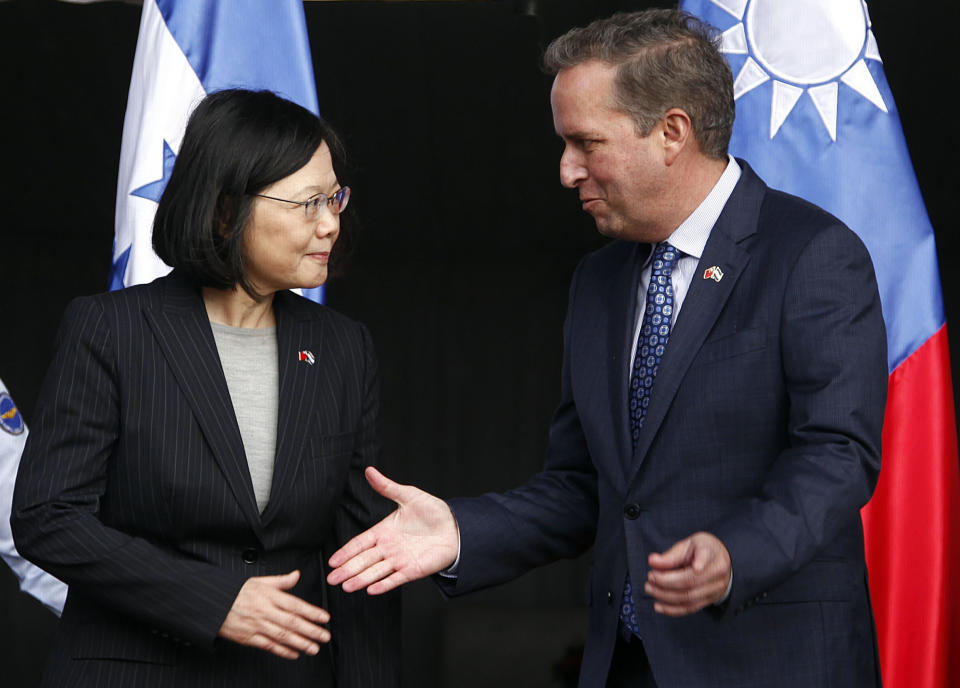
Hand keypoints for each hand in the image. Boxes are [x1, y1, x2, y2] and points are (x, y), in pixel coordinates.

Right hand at [218, 570, 329, 659]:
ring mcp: (257, 626)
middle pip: (292, 622)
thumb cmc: (237, 592)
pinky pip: (268, 646)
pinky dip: (282, 651)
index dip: (312, 612)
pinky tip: (294, 653)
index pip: (295, 605)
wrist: (214, 604)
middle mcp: (265, 611)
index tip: (324, 618)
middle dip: (311, 631)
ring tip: (314, 648)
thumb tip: (297, 575)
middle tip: (325, 636)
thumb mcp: (260, 581)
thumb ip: (281, 581)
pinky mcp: (248, 638)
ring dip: (300, 643)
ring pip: (282, 636)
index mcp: (269, 596)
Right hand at [326, 467, 458, 594]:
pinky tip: (370, 590)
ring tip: (346, 587)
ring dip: (361, 579)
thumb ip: (388, 487)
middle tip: (331, 579)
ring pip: (376, 572)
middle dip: (347, 569)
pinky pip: (395, 579)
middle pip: (364, 560)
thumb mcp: (409, 495)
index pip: (360, 543)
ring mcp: (399, 560)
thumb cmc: (433, 511)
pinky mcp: (412, 570)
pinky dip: (383, 585)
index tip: (333, 561)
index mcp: (384, 531)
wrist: (456, 527)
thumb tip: (369, 470)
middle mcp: (388, 548)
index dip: (346, 552)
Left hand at [645, 532, 730, 616]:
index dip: (701, 563)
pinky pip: (690, 609)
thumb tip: (652, 562)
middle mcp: (717, 574)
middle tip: (650, 577)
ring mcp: (715, 590)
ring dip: (665, 596)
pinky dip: (672, 610)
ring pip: (689, 598)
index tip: (696, 568)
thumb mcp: (689, 544)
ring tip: (649, 589)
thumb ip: (671, 555)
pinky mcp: (708, 601)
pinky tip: (658, 606)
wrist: (720, 561)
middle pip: (691, 582)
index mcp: (712, 554)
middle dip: (666, 582)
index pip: (706, 557)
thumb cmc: (701, 550)